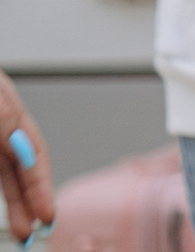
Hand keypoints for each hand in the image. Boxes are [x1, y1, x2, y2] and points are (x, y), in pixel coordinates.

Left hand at [0, 67, 55, 241]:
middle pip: (12, 168)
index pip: (29, 150)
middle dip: (25, 201)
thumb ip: (4, 117)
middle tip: (32, 231)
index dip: (40, 184)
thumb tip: (23, 143)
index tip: (46, 213)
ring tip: (17, 227)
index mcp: (4, 109)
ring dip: (7, 201)